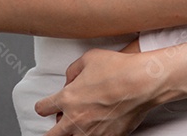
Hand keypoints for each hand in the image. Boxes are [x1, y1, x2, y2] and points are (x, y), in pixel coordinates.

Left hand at [36, 48, 159, 135]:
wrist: (143, 82)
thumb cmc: (119, 68)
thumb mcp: (91, 58)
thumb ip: (73, 70)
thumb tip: (70, 79)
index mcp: (67, 99)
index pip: (43, 108)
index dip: (44, 106)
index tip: (48, 106)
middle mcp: (75, 119)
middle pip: (51, 135)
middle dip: (53, 131)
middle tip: (59, 127)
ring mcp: (91, 132)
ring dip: (75, 133)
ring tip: (84, 125)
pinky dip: (95, 134)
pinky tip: (100, 127)